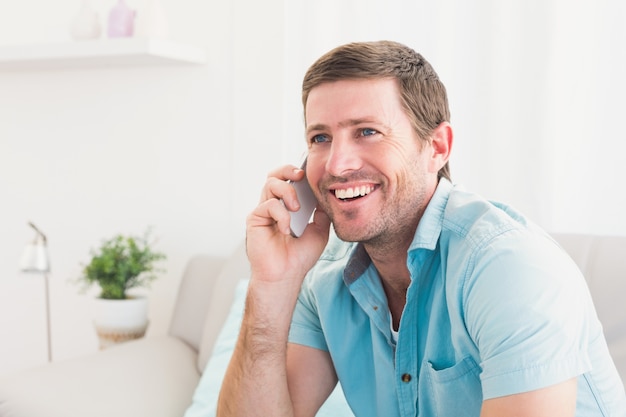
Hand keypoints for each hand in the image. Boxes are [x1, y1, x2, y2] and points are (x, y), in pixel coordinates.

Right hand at [246, 164, 330, 288]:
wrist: (286, 275)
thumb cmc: (300, 257)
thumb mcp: (320, 230)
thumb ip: (322, 212)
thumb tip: (327, 195)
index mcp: (287, 206)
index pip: (288, 180)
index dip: (297, 172)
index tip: (311, 173)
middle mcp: (273, 206)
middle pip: (274, 175)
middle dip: (287, 169)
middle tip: (301, 175)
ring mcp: (263, 211)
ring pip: (270, 184)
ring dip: (287, 191)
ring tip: (297, 208)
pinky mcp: (255, 219)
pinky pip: (269, 205)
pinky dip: (282, 215)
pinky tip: (286, 229)